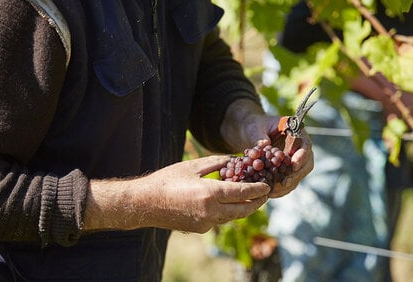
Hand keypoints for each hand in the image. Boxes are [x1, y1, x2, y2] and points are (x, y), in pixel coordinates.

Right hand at [84, 155, 269, 233]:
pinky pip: (220, 220)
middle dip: (256, 202)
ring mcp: (206, 223)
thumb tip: (234, 160)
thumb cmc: (167, 181)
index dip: (258, 189)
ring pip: (232, 216)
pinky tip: (227, 202)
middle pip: (243, 210)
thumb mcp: (193, 166)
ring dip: (243, 207)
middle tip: (264, 194)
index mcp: (210, 194)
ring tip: (249, 197)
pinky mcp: (200, 229)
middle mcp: (211, 212)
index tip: (268, 186)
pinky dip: (228, 211)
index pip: (243, 192)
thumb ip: (217, 163)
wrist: (145, 203)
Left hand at [220, 99, 313, 197]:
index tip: (293, 165)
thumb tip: (264, 144)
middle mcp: (299, 148)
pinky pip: (289, 182)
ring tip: (274, 191)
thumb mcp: (255, 127)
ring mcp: (294, 160)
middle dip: (296, 175)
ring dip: (288, 185)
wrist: (250, 133)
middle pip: (306, 164)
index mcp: (296, 132)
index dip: (302, 156)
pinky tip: (271, 193)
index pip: (306, 145)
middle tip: (284, 183)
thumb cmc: (254, 126)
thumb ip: (260, 136)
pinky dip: (281, 189)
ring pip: (298, 176)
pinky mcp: (287, 171)